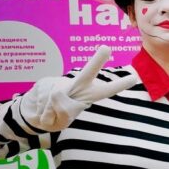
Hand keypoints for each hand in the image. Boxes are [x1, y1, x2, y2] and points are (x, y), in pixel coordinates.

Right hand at [19, 45, 138, 131]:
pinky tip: (40, 109)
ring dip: (49, 112)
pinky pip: (42, 100)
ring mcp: (59, 82)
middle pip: (88, 72)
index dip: (119, 85)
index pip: (107, 91)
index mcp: (88, 96)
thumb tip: (58, 94)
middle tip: (107, 48)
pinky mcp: (43, 82)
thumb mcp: (63, 119)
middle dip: (96, 61)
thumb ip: (65, 109)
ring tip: (48, 113)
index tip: (133, 78)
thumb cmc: (56, 117)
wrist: (34, 116)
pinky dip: (41, 111)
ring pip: (55, 98)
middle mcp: (77, 85)